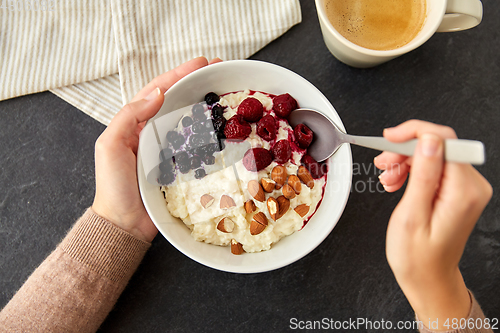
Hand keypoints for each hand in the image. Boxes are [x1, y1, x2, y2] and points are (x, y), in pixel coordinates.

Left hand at [92, 57, 221, 241]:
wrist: (125, 223)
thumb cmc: (114, 186)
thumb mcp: (110, 146)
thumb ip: (128, 117)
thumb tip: (157, 94)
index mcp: (135, 124)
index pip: (158, 91)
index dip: (178, 75)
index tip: (201, 64)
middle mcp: (153, 132)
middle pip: (177, 101)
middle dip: (197, 84)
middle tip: (220, 71)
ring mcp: (168, 149)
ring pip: (189, 120)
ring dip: (206, 105)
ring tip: (225, 93)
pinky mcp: (181, 167)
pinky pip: (197, 145)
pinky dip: (210, 133)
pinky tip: (223, 128)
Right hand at [374, 120, 491, 327]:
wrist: (428, 277)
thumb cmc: (418, 257)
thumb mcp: (412, 215)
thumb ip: (424, 175)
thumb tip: (429, 141)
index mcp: (463, 191)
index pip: (444, 140)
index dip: (414, 132)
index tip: (390, 137)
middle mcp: (471, 186)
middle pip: (437, 145)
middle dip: (405, 150)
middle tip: (383, 165)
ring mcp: (465, 188)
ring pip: (432, 154)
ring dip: (405, 161)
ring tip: (388, 178)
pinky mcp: (456, 190)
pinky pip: (433, 167)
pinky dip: (412, 170)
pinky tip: (397, 182)